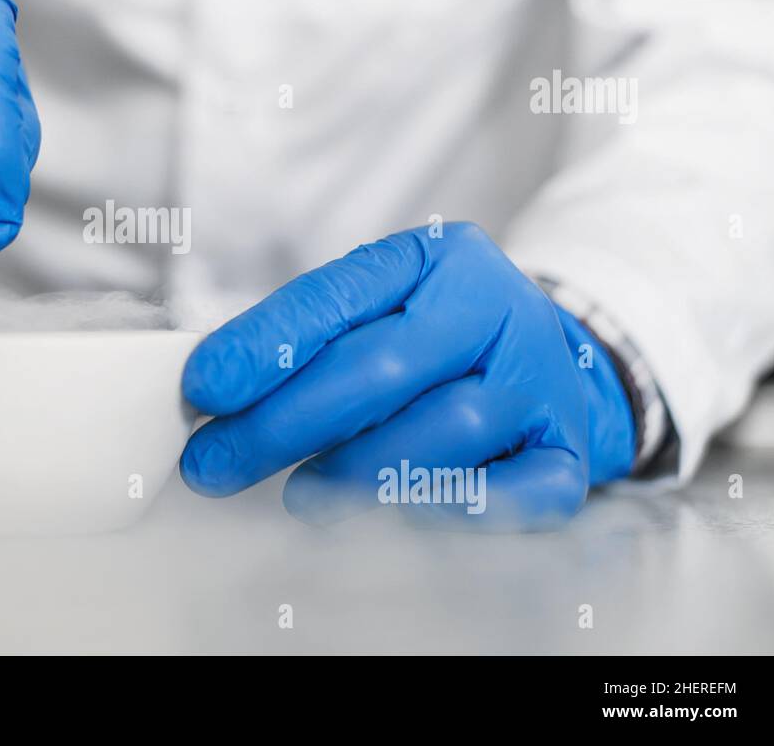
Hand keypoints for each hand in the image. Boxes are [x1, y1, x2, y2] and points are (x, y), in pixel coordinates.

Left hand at [179, 222, 634, 528]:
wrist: (549, 361)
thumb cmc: (435, 340)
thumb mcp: (378, 307)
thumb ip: (305, 337)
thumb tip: (214, 389)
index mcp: (439, 257)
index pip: (339, 296)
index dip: (266, 344)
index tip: (205, 387)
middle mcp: (497, 307)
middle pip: (382, 367)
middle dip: (284, 422)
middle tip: (215, 463)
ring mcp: (540, 378)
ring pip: (445, 427)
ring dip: (357, 470)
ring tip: (297, 495)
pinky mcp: (568, 448)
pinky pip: (518, 489)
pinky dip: (451, 508)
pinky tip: (391, 516)